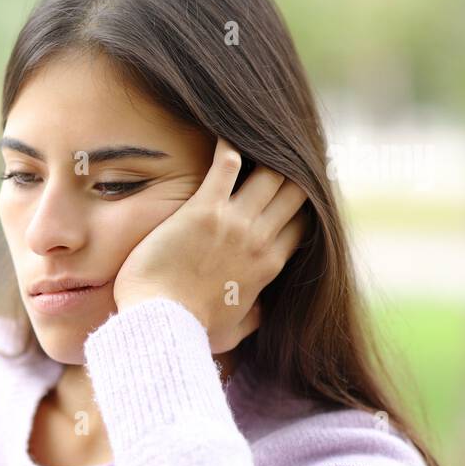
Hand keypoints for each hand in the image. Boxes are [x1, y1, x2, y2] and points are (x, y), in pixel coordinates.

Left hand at [112, 137, 308, 352]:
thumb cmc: (192, 332)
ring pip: (270, 174)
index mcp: (268, 267)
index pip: (301, 225)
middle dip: (292, 172)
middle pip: (294, 192)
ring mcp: (234, 223)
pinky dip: (228, 147)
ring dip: (265, 155)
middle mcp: (259, 240)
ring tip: (257, 138)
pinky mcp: (203, 211)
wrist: (162, 326)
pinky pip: (226, 166)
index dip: (303, 205)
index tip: (296, 190)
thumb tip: (262, 309)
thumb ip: (253, 316)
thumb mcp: (233, 331)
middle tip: (282, 152)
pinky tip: (223, 132)